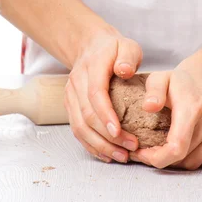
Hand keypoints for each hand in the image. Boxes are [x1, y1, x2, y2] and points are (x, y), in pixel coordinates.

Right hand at [64, 28, 142, 162]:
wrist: (91, 47)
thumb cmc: (114, 50)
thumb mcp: (127, 46)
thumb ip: (128, 56)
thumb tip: (124, 70)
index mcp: (92, 66)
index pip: (95, 93)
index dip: (106, 114)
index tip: (119, 132)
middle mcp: (77, 81)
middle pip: (87, 114)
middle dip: (108, 136)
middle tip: (131, 147)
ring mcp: (71, 95)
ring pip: (79, 126)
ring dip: (100, 145)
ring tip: (122, 156)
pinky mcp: (70, 106)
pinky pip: (77, 129)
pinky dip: (91, 145)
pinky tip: (107, 155)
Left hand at [130, 58, 201, 169]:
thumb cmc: (182, 80)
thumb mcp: (161, 78)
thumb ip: (153, 91)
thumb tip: (148, 107)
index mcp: (192, 106)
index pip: (177, 147)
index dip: (158, 158)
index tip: (143, 154)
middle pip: (185, 158)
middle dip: (164, 159)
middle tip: (152, 149)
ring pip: (197, 163)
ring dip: (180, 161)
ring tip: (169, 148)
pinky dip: (197, 160)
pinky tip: (187, 146)